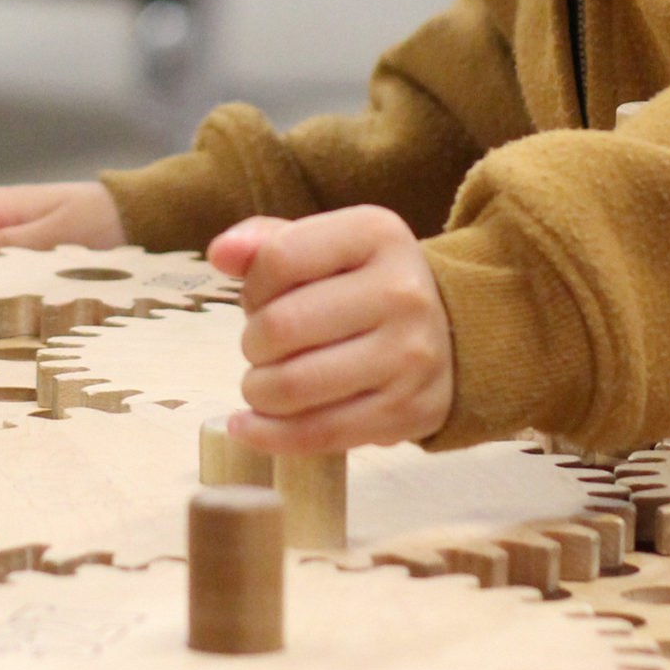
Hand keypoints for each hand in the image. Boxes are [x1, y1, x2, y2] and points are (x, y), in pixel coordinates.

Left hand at [205, 206, 453, 453]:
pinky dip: (269, 435)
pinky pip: (319, 433)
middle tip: (261, 348)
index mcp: (378, 234)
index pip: (279, 259)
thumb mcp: (324, 246)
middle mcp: (403, 291)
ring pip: (294, 385)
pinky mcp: (409, 411)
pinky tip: (249, 426)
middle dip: (252, 344)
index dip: (252, 286)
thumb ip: (265, 242)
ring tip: (263, 383)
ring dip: (258, 390)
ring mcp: (411, 355)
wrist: (449, 329)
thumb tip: (220, 253)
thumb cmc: (362, 283)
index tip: (261, 300)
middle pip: (281, 326)